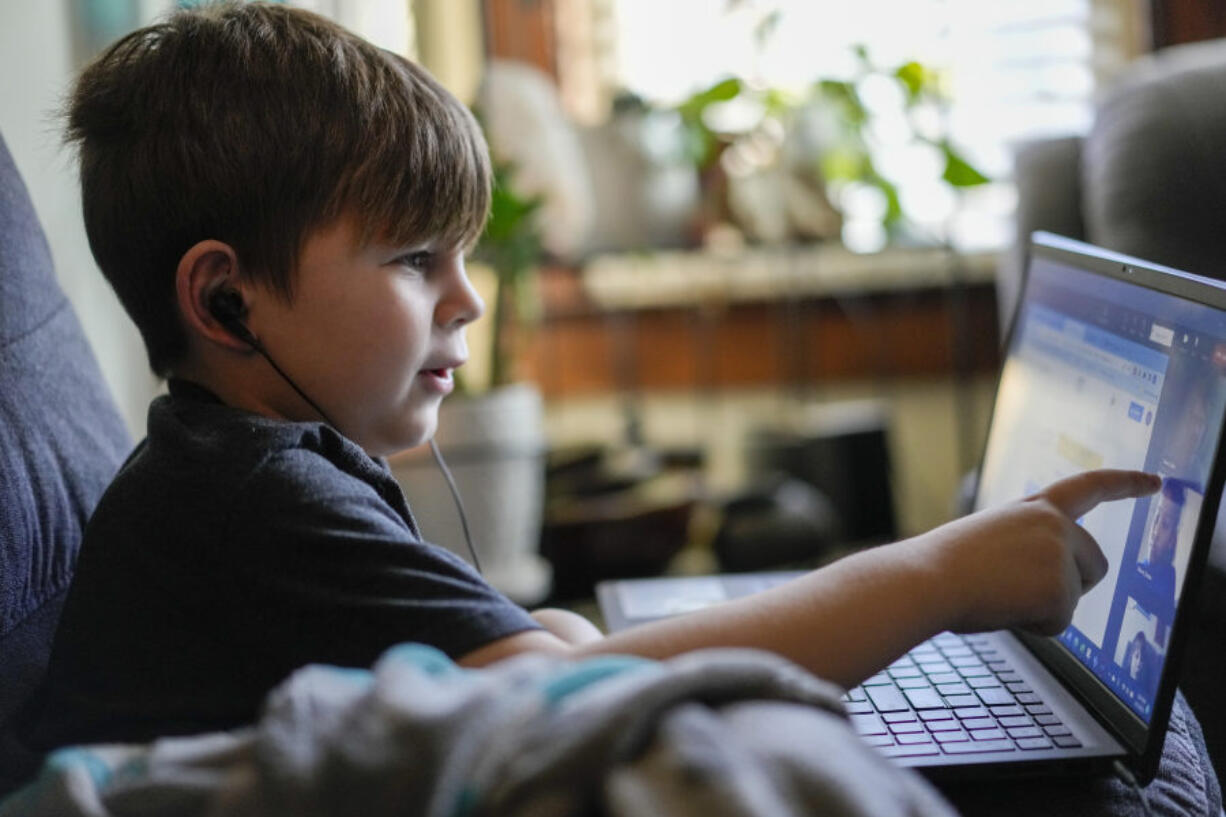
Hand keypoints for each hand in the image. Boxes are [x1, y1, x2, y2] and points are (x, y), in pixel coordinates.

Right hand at [915, 469, 1160, 635]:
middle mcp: (1055, 525)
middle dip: (1069, 585)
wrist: (926, 579)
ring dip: (1043, 606)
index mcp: (1034, 509)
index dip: (1126, 484)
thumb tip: (1039, 584)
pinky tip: (1002, 607)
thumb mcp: (991, 539)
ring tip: (999, 593)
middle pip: (1094, 565)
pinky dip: (1032, 625)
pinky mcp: (1060, 591)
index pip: (1089, 488)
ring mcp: (1060, 557)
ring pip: (1073, 598)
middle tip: (1018, 589)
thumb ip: (1026, 546)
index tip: (1155, 482)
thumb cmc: (943, 564)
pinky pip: (1058, 624)